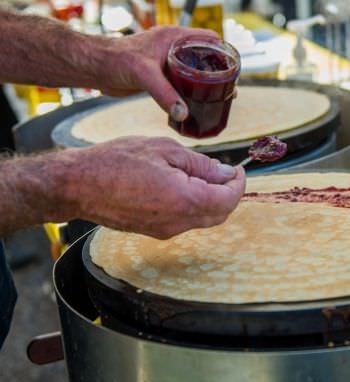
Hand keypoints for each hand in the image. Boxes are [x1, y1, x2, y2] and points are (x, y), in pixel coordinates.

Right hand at [63, 136, 245, 238]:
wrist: (79, 184)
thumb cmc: (116, 161)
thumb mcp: (165, 150)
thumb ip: (201, 164)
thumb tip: (225, 172)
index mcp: (184, 199)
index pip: (228, 199)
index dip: (239, 184)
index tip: (238, 169)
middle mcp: (178, 222)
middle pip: (220, 214)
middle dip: (229, 194)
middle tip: (225, 172)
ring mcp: (165, 231)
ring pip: (204, 219)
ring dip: (213, 200)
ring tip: (204, 175)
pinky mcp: (154, 231)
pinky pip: (186, 222)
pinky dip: (195, 206)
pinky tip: (185, 186)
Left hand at [98, 26, 219, 121]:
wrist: (94, 68)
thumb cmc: (116, 60)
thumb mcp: (145, 75)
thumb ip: (165, 94)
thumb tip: (184, 114)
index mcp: (175, 37)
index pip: (208, 38)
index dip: (224, 50)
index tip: (234, 68)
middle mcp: (173, 47)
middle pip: (205, 57)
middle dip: (218, 71)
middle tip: (230, 89)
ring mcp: (167, 62)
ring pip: (194, 71)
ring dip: (205, 83)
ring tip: (218, 99)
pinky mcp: (159, 76)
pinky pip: (181, 83)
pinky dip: (190, 92)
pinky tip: (195, 105)